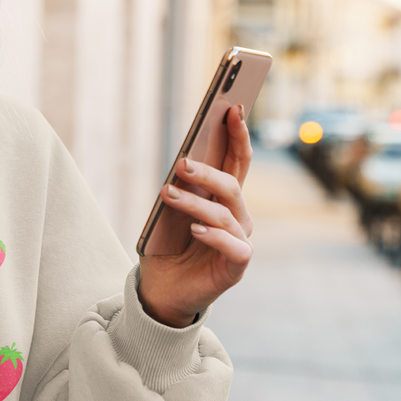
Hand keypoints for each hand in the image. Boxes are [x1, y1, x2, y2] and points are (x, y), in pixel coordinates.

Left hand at [138, 105, 253, 327]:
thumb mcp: (167, 213)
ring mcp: (240, 242)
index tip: (232, 109)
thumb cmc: (166, 249)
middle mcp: (238, 218)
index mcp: (224, 200)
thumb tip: (182, 162)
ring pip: (226, 213)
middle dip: (210, 169)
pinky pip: (234, 246)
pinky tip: (194, 228)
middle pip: (233, 184)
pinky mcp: (236, 267)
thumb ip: (179, 189)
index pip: (237, 161)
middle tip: (182, 162)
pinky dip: (214, 235)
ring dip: (196, 202)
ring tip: (168, 194)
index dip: (238, 135)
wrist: (161, 291)